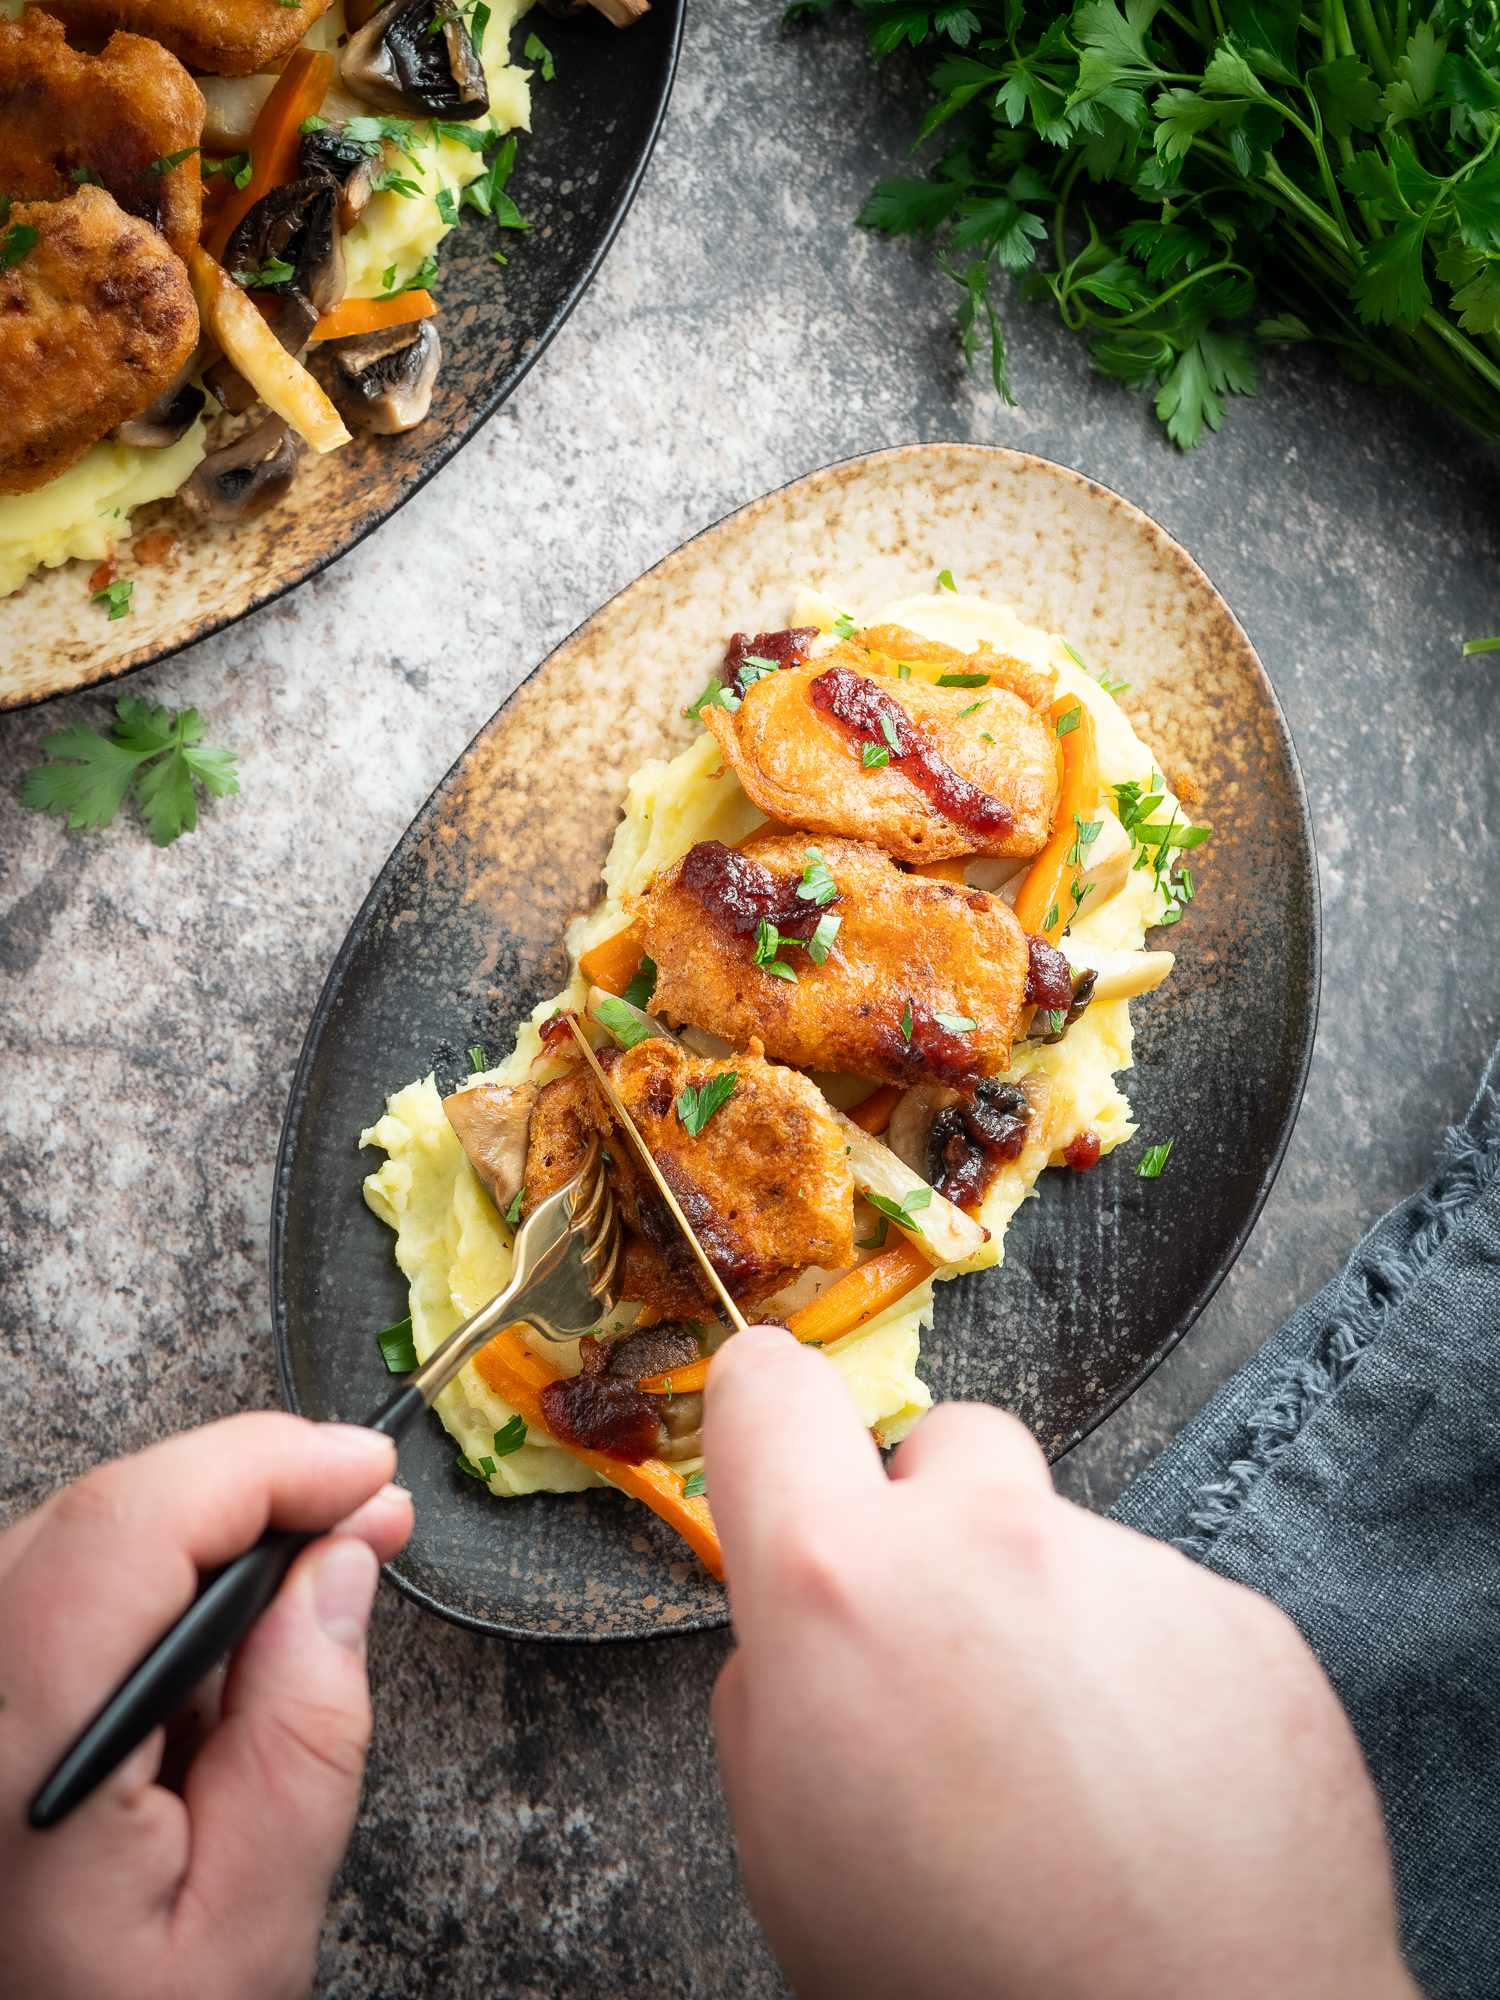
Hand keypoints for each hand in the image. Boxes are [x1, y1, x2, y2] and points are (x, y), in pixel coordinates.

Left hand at [0, 1413, 412, 1999]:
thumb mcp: (250, 1927)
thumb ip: (302, 1737)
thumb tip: (337, 1564)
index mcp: (16, 1761)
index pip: (129, 1531)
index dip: (261, 1467)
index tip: (367, 1473)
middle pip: (101, 1517)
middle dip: (248, 1487)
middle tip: (366, 1516)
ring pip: (75, 1540)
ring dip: (202, 1534)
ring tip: (307, 1579)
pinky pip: (53, 1591)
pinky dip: (148, 1579)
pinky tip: (216, 1641)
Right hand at [705, 1326, 1417, 1999]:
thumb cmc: (967, 1983)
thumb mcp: (783, 1848)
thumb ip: (773, 1688)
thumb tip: (800, 1630)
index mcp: (841, 1588)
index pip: (770, 1391)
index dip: (763, 1413)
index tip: (775, 1435)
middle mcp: (990, 1542)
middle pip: (950, 1443)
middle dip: (938, 1523)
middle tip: (947, 1657)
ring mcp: (1129, 1571)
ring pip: (1066, 1542)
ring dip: (1051, 1617)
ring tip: (1068, 1775)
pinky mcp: (1239, 1622)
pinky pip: (1168, 1612)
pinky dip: (1152, 1676)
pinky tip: (1150, 1798)